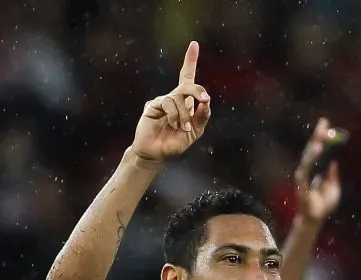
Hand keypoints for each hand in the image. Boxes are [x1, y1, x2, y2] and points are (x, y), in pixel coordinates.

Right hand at [131, 41, 211, 161]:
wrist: (158, 153)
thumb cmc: (176, 142)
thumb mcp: (195, 131)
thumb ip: (202, 117)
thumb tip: (207, 102)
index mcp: (186, 102)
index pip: (188, 77)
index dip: (190, 61)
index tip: (194, 44)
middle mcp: (174, 98)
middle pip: (187, 85)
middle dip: (197, 90)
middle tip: (205, 99)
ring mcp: (163, 101)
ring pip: (179, 98)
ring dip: (184, 114)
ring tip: (181, 127)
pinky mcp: (152, 105)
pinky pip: (168, 103)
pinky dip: (175, 115)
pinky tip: (174, 125)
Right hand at [294, 118, 341, 222]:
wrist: (316, 218)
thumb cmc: (324, 204)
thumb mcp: (333, 187)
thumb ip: (332, 175)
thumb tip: (333, 161)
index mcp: (316, 169)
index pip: (318, 150)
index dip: (321, 137)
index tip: (326, 123)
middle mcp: (308, 170)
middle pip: (312, 149)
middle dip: (318, 136)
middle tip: (324, 123)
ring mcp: (304, 176)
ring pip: (309, 157)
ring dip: (314, 145)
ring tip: (320, 136)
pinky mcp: (303, 183)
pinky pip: (307, 169)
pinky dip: (312, 159)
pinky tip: (316, 151)